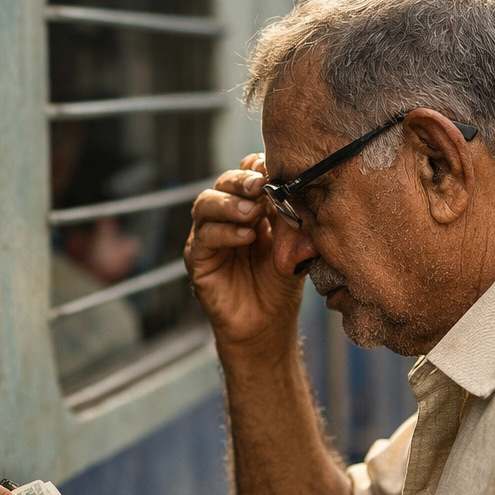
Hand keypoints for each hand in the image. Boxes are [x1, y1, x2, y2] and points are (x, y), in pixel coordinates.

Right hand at [184, 154, 304, 350]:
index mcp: (251, 206)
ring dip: (229, 204)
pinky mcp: (197, 259)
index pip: (247, 173)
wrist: (267, 325)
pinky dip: (224, 233)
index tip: (274, 171)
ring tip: (252, 213)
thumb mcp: (296, 248)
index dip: (258, 168)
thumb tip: (297, 195)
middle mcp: (226, 216)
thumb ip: (295, 222)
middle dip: (241, 180)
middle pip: (224, 182)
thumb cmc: (281, 284)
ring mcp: (208, 236)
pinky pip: (203, 238)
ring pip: (206, 204)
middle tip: (260, 186)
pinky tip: (246, 237)